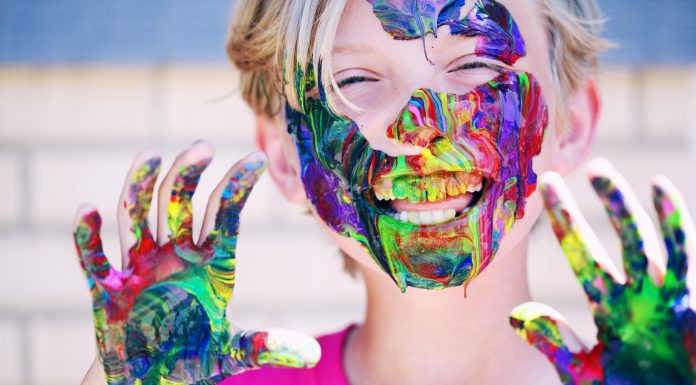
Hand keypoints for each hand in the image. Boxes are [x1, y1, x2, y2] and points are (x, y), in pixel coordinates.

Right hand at [74, 142, 319, 384]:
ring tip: (150, 154)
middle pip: (178, 206)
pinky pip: (94, 260)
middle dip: (188, 177)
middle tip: (202, 147)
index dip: (237, 187)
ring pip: (137, 218)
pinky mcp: (107, 291)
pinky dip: (87, 238)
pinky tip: (87, 211)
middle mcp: (174, 257)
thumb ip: (264, 347)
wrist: (149, 382)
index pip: (224, 216)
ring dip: (140, 188)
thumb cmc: (192, 359)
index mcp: (209, 265)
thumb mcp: (232, 353)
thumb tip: (310, 355)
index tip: (255, 158)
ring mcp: (139, 270)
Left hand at [509, 159, 695, 383]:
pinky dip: (674, 221)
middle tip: (554, 175)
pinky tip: (659, 188)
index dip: (563, 222)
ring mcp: (663, 294)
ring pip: (641, 239)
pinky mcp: (688, 302)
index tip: (543, 190)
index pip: (581, 255)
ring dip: (620, 206)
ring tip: (597, 171)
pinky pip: (682, 255)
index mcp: (609, 306)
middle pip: (607, 239)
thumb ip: (554, 342)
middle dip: (584, 210)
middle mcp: (635, 293)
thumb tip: (514, 315)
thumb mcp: (585, 373)